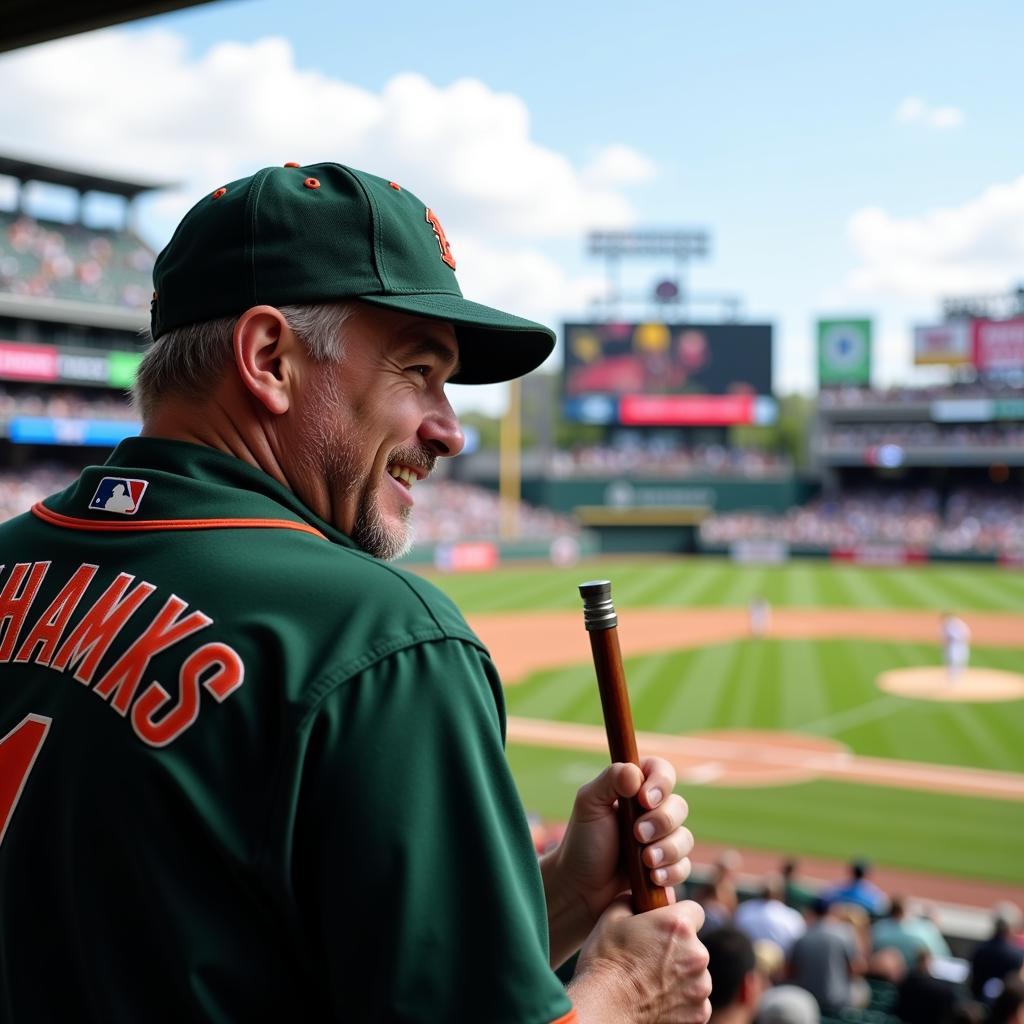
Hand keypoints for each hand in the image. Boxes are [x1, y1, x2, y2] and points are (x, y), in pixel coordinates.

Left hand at [544, 757, 692, 951]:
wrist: (580, 887)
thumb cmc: (582, 841)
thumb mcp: (589, 804)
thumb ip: (610, 780)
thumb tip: (636, 774)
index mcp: (634, 788)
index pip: (662, 771)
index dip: (661, 783)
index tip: (644, 800)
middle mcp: (652, 811)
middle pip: (679, 806)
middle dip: (661, 822)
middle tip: (637, 835)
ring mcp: (661, 839)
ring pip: (685, 838)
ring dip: (667, 849)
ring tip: (645, 861)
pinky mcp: (667, 866)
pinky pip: (684, 866)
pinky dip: (671, 871)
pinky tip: (652, 877)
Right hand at [568, 898, 710, 1023]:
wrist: (603, 1008)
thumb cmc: (605, 961)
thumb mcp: (611, 917)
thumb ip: (631, 901)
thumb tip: (635, 897)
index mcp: (678, 925)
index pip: (694, 911)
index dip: (680, 918)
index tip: (665, 928)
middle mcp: (696, 954)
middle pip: (694, 945)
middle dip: (678, 950)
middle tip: (650, 959)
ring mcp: (700, 986)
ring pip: (695, 974)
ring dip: (681, 976)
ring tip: (651, 982)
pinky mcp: (699, 1014)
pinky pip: (695, 1001)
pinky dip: (681, 1001)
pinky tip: (657, 1000)